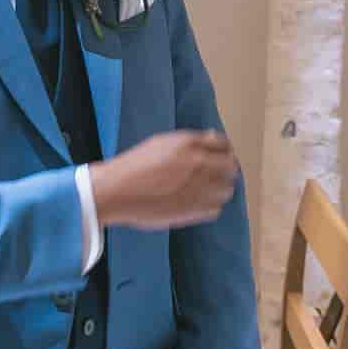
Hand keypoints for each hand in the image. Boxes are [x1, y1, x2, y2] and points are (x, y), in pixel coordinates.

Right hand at [91, 127, 240, 232]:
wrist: (117, 191)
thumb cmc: (135, 165)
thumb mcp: (163, 143)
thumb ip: (192, 141)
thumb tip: (213, 137)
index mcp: (190, 144)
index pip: (224, 145)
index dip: (224, 151)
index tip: (220, 157)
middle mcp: (198, 164)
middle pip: (230, 167)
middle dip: (226, 170)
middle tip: (216, 175)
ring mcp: (197, 188)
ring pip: (227, 190)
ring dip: (221, 188)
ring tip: (207, 190)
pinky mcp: (192, 210)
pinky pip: (216, 209)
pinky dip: (211, 206)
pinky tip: (198, 202)